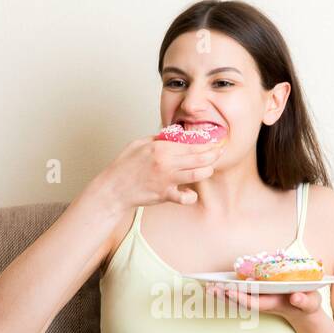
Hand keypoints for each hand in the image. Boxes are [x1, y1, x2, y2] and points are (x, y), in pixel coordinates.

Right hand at [89, 134, 226, 210]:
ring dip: (207, 171)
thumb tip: (173, 135)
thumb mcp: (139, 144)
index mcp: (160, 147)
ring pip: (197, 174)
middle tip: (219, 152)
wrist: (114, 189)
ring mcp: (166, 179)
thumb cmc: (124, 166)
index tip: (213, 140)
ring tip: (209, 169)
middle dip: (213, 154)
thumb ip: (158, 139)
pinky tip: (190, 193)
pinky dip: (190, 196)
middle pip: (199, 156)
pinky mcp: (165, 194)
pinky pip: (185, 197)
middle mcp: (166, 162)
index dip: (205, 141)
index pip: (190, 142)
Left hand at [205, 282, 322, 321]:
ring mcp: (259, 299)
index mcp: (273, 303)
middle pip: (240, 300)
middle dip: (225, 295)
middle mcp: (262, 302)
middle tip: (209, 288)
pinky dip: (228, 287)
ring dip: (223, 292)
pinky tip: (216, 282)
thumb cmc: (307, 305)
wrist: (304, 309)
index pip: (253, 302)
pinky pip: (240, 291)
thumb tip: (296, 298)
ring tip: (206, 285)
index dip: (241, 297)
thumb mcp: (310, 303)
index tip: (229, 291)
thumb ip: (304, 301)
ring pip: (237, 296)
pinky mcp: (258, 294)